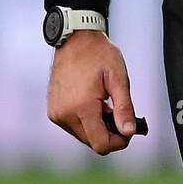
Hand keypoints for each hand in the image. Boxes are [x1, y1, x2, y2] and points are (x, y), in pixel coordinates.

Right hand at [47, 29, 137, 153]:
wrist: (75, 39)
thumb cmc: (98, 55)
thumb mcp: (118, 78)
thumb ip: (124, 108)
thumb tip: (129, 132)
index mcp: (81, 107)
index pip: (101, 144)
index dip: (119, 141)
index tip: (129, 129)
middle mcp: (64, 114)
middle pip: (92, 142)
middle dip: (109, 133)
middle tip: (119, 112)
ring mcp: (56, 114)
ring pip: (83, 136)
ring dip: (97, 127)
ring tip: (105, 104)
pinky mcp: (53, 111)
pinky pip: (74, 127)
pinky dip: (86, 121)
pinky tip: (93, 103)